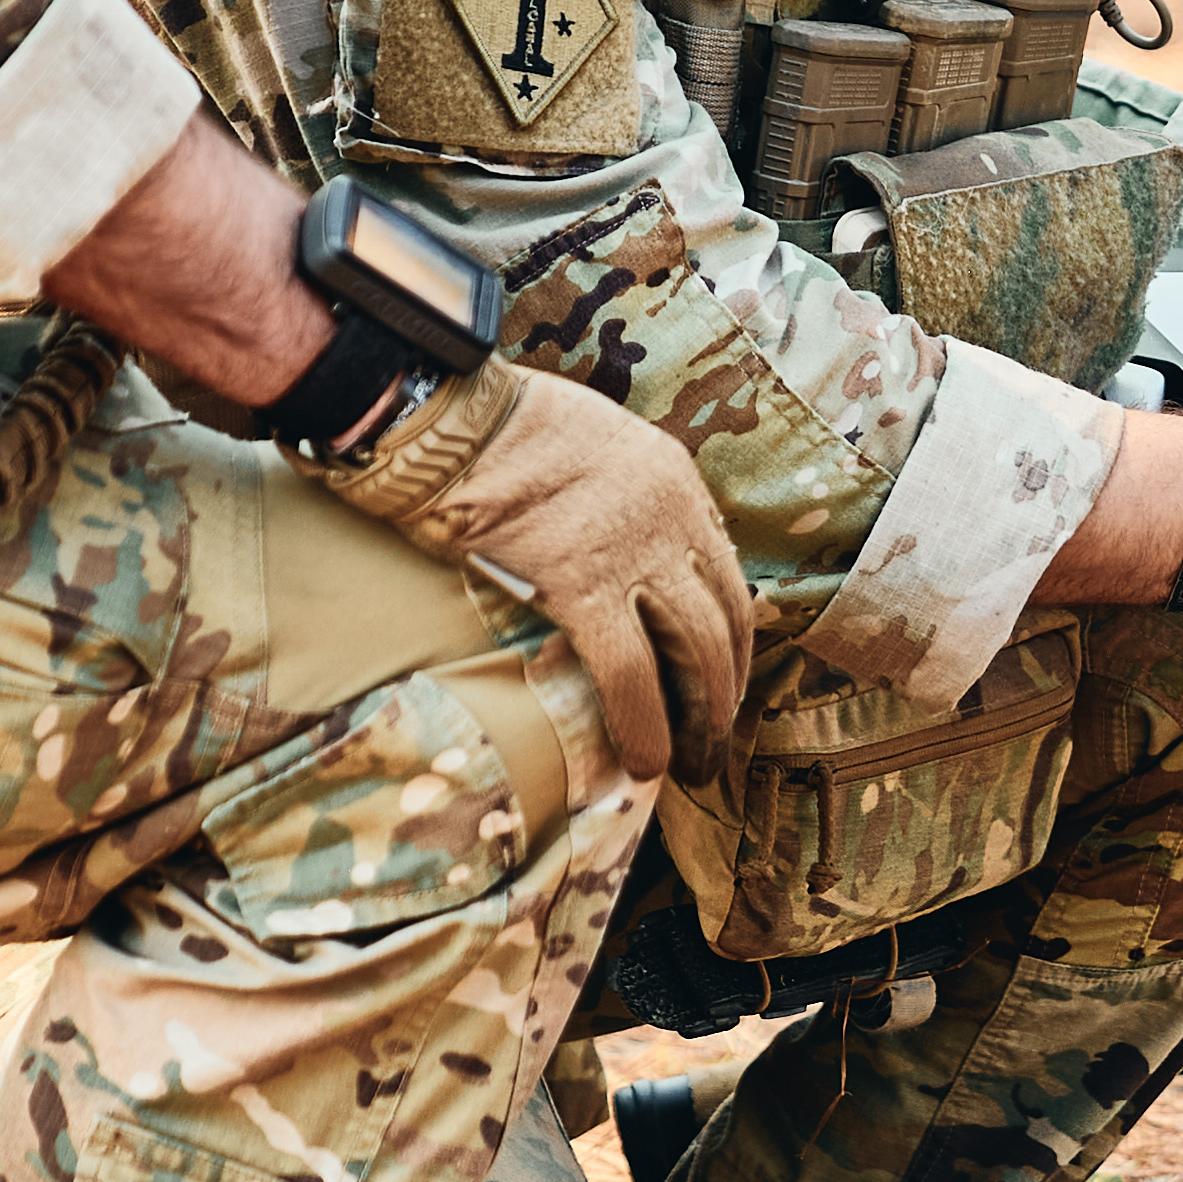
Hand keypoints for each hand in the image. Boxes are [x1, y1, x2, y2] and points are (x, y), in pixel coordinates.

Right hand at [320, 356, 749, 784]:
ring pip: (698, 650)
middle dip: (727, 686)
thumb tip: (608, 548)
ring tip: (692, 762)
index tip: (721, 672)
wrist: (452, 419)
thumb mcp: (593, 443)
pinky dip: (645, 725)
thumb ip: (617, 496)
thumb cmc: (498, 428)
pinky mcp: (583, 588)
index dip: (730, 631)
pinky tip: (645, 762)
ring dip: (703, 716)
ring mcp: (634, 553)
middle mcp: (673, 516)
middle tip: (716, 738)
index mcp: (676, 479)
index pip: (725, 568)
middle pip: (726, 617)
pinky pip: (631, 673)